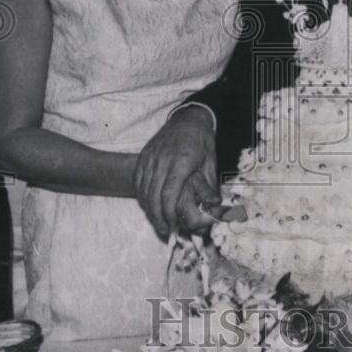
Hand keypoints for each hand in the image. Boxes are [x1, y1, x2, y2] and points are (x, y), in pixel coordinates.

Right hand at [133, 106, 219, 239]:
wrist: (188, 118)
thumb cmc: (202, 140)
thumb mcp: (211, 162)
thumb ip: (210, 186)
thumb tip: (213, 207)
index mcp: (181, 161)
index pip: (169, 193)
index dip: (169, 213)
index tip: (173, 226)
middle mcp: (161, 160)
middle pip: (153, 196)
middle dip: (157, 217)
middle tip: (164, 232)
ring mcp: (149, 158)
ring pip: (143, 190)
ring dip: (149, 210)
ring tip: (157, 223)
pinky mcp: (143, 158)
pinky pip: (138, 182)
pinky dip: (142, 197)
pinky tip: (148, 207)